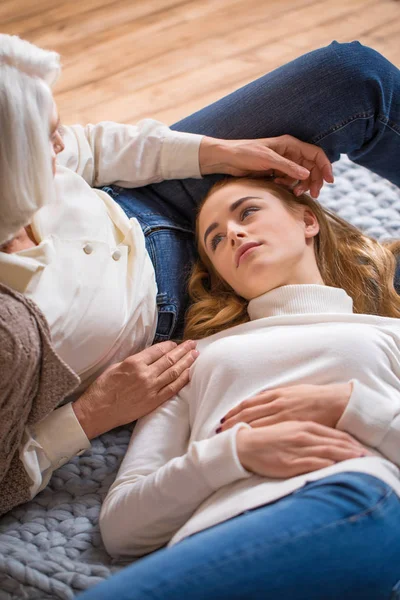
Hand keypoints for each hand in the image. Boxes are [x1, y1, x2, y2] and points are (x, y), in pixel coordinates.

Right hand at [73, 340, 198, 438]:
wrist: (98, 411)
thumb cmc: (103, 388)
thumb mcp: (116, 366)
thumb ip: (134, 361)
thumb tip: (149, 357)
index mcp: (134, 362)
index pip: (158, 350)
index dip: (170, 345)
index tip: (176, 343)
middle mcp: (145, 374)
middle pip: (169, 359)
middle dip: (183, 350)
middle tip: (192, 344)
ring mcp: (151, 388)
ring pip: (174, 372)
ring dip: (186, 362)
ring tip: (195, 355)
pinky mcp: (153, 401)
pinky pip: (172, 389)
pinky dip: (182, 380)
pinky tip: (189, 373)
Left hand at [199, 134, 333, 197]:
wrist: (227, 159)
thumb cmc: (246, 153)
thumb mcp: (268, 159)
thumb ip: (288, 167)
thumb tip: (307, 175)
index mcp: (291, 144)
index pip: (316, 154)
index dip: (325, 166)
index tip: (329, 181)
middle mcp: (290, 153)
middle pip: (311, 167)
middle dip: (314, 180)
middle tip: (314, 194)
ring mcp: (283, 163)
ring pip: (301, 176)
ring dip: (302, 185)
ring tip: (296, 193)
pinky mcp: (276, 172)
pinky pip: (290, 181)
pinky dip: (289, 186)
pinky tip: (280, 186)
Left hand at [218, 383, 351, 432]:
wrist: (336, 402)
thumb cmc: (316, 398)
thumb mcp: (293, 393)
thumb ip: (277, 398)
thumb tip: (263, 404)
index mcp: (276, 394)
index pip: (249, 403)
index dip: (235, 411)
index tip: (224, 418)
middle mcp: (276, 402)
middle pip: (247, 411)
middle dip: (231, 420)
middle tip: (218, 430)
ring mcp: (283, 413)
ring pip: (254, 420)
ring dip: (239, 427)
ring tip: (227, 437)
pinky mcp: (291, 423)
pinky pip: (269, 429)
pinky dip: (256, 433)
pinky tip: (247, 440)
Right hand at [236, 421, 368, 477]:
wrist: (243, 444)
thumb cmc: (264, 436)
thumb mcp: (285, 426)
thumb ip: (302, 429)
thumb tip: (316, 435)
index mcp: (302, 425)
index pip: (331, 432)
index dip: (347, 439)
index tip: (359, 445)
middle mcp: (302, 434)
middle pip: (333, 441)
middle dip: (351, 448)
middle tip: (365, 454)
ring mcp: (298, 448)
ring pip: (328, 452)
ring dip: (345, 457)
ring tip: (358, 461)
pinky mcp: (291, 462)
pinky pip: (314, 464)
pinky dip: (328, 466)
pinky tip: (338, 469)